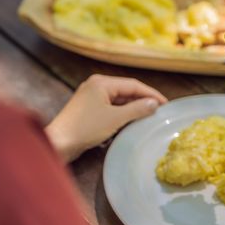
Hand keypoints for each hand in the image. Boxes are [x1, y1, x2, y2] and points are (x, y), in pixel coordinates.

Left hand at [45, 74, 166, 161]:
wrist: (58, 143)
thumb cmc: (85, 128)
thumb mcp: (115, 118)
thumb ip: (137, 109)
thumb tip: (154, 103)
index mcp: (102, 82)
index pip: (133, 84)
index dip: (151, 94)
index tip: (166, 104)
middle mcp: (96, 85)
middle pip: (126, 91)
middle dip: (142, 100)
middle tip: (159, 111)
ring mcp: (91, 97)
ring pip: (118, 100)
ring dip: (132, 108)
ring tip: (148, 117)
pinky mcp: (87, 109)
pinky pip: (110, 108)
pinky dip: (121, 114)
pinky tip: (130, 122)